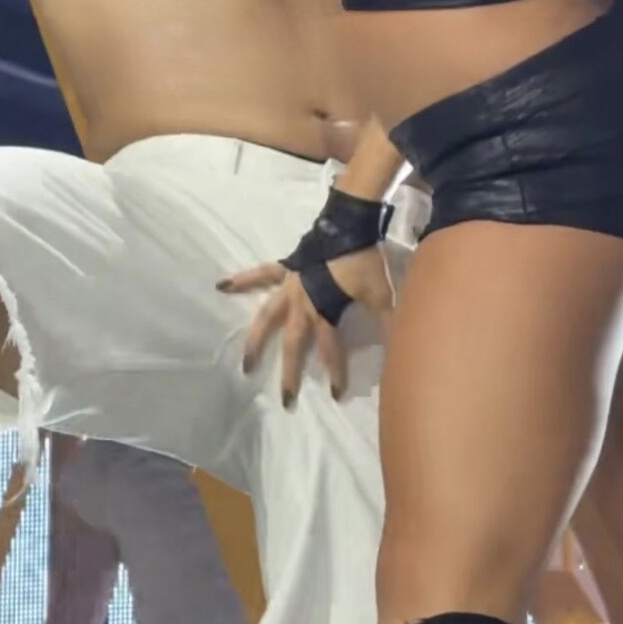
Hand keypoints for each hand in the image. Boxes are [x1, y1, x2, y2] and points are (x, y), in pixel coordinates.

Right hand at [219, 246, 393, 405]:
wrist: (349, 225)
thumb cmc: (364, 260)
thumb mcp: (381, 294)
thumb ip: (388, 322)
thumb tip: (401, 346)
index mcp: (325, 312)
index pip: (329, 349)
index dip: (334, 372)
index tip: (336, 395)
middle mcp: (302, 304)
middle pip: (293, 343)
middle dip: (290, 372)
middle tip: (285, 398)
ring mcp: (290, 286)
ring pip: (267, 318)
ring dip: (256, 340)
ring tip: (244, 362)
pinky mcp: (285, 269)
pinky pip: (260, 275)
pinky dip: (241, 280)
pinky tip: (221, 285)